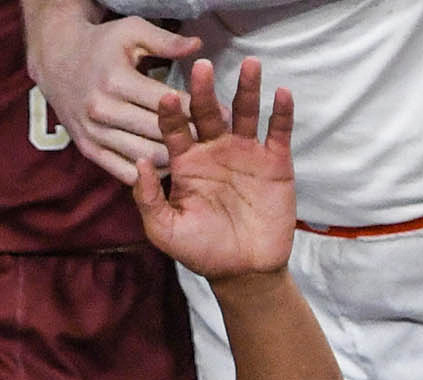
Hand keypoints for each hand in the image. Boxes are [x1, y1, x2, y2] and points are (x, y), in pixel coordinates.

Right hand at [24, 2, 200, 185]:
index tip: (221, 115)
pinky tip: (165, 164)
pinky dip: (148, 174)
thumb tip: (198, 46)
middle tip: (212, 139)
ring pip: (144, 157)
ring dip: (172, 159)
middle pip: (157, 133)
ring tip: (194, 154)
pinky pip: (124, 173)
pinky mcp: (89, 150)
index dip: (196, 111)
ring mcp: (93, 133)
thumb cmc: (100, 45)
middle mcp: (102, 110)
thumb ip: (165, 41)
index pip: (166, 103)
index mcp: (116, 80)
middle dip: (189, 137)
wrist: (57, 61)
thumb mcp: (131, 32)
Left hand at [134, 58, 295, 281]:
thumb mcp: (165, 230)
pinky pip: (278, 132)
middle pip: (208, 112)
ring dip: (247, 88)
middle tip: (201, 67)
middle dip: (204, 90)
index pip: (175, 129)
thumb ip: (148, 199)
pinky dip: (281, 113)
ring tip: (250, 64)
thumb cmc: (201, 251)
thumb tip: (141, 161)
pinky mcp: (274, 162)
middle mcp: (215, 151)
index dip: (170, 113)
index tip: (164, 96)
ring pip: (245, 112)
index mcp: (187, 163)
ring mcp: (246, 153)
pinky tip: (281, 93)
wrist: (244, 271)